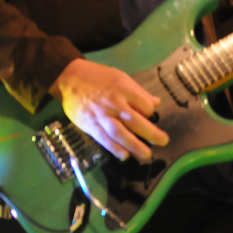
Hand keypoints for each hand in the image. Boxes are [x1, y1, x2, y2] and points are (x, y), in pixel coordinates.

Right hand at [50, 58, 168, 162]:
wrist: (69, 78)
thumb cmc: (97, 77)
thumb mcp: (121, 77)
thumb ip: (138, 92)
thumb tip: (156, 102)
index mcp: (123, 89)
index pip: (144, 106)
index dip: (150, 113)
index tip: (149, 116)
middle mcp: (114, 103)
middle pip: (135, 122)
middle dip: (151, 134)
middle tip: (163, 141)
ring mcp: (102, 115)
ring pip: (120, 133)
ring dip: (135, 146)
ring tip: (146, 154)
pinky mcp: (90, 125)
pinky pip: (104, 139)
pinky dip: (115, 148)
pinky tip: (125, 155)